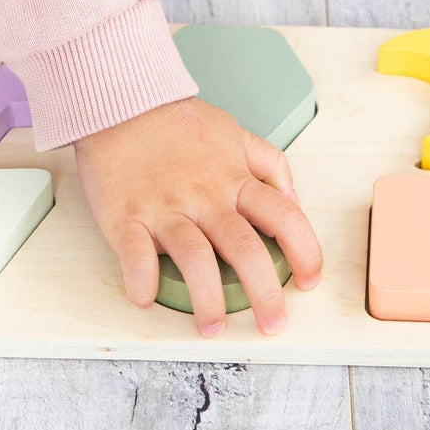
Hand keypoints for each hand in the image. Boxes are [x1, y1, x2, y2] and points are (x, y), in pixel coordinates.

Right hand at [75, 97, 324, 337]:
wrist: (120, 102)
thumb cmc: (175, 122)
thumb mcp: (234, 133)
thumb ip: (268, 164)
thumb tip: (294, 198)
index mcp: (234, 179)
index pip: (285, 217)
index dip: (306, 252)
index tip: (309, 281)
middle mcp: (205, 197)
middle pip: (245, 249)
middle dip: (265, 293)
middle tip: (272, 324)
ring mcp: (165, 207)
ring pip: (195, 259)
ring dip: (208, 299)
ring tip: (213, 328)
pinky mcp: (126, 215)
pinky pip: (135, 254)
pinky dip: (142, 281)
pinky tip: (146, 298)